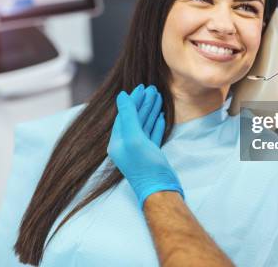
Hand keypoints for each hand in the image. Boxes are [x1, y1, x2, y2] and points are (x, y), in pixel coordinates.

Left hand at [107, 85, 183, 207]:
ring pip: (144, 125)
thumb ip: (128, 117)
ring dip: (150, 110)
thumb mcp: (134, 138)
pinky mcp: (151, 155)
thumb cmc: (146, 166)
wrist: (160, 190)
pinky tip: (160, 116)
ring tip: (158, 96)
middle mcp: (126, 146)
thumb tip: (122, 96)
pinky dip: (155, 123)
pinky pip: (151, 135)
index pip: (124, 115)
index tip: (141, 88)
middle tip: (152, 89)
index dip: (132, 100)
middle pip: (134, 118)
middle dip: (142, 103)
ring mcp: (139, 151)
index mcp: (117, 142)